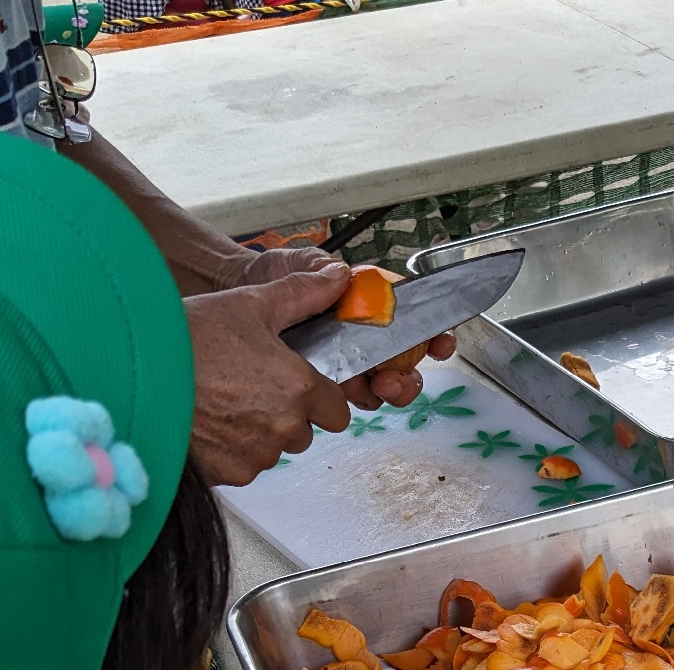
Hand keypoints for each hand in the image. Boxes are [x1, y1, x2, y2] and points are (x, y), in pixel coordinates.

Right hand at [184, 263, 353, 487]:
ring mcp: (255, 455)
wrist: (130, 370)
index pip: (337, 411)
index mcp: (299, 388)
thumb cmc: (189, 335)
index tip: (296, 385)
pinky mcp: (228, 474)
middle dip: (286, 416)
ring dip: (257, 433)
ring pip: (271, 450)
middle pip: (304, 433)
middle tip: (249, 388)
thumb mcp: (249, 304)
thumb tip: (338, 277)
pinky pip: (241, 465)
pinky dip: (229, 449)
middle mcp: (284, 427)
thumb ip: (302, 295)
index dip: (318, 398)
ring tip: (221, 401)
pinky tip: (206, 421)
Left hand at [231, 247, 455, 409]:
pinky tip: (343, 397)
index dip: (432, 333)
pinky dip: (352, 402)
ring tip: (373, 388)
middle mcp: (363, 336)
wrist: (233, 300)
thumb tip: (341, 275)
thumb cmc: (267, 278)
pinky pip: (348, 400)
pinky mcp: (324, 385)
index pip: (410, 318)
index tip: (440, 343)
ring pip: (382, 387)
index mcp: (366, 305)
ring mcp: (346, 363)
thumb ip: (317, 269)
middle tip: (392, 380)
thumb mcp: (294, 264)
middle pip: (405, 364)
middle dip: (408, 377)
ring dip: (386, 392)